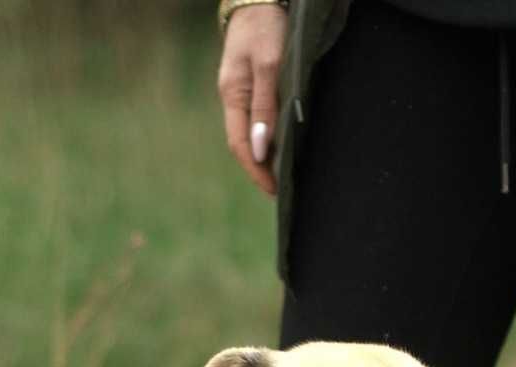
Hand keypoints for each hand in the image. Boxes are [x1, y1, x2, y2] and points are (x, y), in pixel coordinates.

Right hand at [217, 4, 287, 196]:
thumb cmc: (266, 26)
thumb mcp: (269, 65)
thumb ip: (265, 106)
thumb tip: (260, 149)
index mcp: (232, 94)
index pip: (239, 144)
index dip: (255, 170)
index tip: (273, 191)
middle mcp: (233, 96)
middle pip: (242, 142)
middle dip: (259, 168)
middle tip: (280, 190)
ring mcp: (241, 89)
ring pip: (249, 131)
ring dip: (264, 154)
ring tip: (282, 174)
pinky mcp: (253, 82)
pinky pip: (257, 117)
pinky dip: (268, 136)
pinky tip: (280, 145)